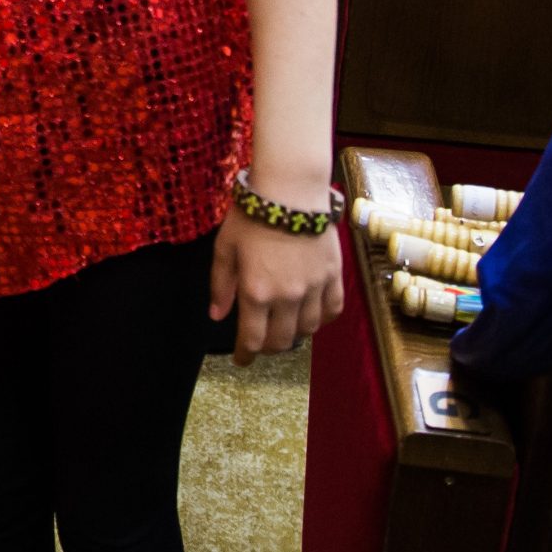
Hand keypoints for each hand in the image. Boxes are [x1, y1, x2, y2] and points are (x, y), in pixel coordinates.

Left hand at [210, 211, 344, 366]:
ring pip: (308, 329)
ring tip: (283, 327)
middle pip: (282, 341)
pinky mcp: (333, 277)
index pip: (253, 338)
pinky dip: (322, 319)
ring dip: (294, 334)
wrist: (290, 191)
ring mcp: (314, 288)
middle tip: (260, 342)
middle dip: (268, 347)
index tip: (241, 360)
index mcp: (256, 292)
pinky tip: (312, 315)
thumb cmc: (250, 216)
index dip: (246, 355)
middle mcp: (288, 297)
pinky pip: (332, 310)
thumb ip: (220, 285)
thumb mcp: (224, 248)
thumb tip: (217, 316)